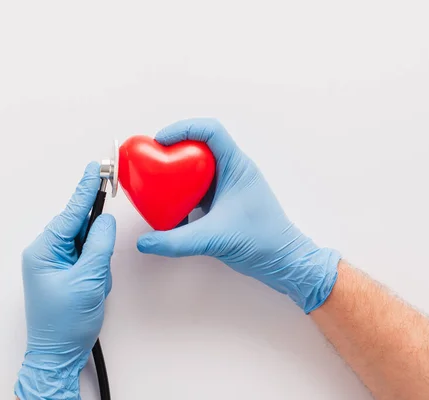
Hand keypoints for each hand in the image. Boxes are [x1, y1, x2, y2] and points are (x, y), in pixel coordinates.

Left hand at [15, 162, 115, 399]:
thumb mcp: (88, 280)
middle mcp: (46, 252)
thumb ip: (99, 245)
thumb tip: (105, 220)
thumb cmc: (65, 323)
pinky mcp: (64, 273)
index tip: (95, 168)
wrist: (58, 354)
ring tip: (92, 290)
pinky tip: (92, 291)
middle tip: (97, 271)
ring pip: (88, 246)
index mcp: (44, 249)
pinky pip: (87, 260)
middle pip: (81, 230)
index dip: (85, 190)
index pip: (71, 213)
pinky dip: (96, 272)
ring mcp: (54, 264)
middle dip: (96, 250)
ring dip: (97, 266)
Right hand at [137, 118, 340, 312]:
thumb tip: (145, 242)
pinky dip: (183, 193)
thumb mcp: (214, 239)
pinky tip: (171, 208)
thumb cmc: (263, 242)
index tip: (160, 141)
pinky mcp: (223, 202)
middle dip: (174, 151)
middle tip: (154, 162)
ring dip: (177, 173)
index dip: (183, 129)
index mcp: (237, 167)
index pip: (210, 131)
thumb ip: (176, 242)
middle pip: (199, 146)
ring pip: (197, 168)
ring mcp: (228, 186)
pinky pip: (198, 188)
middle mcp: (232, 171)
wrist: (283, 262)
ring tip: (157, 183)